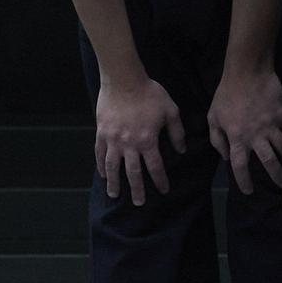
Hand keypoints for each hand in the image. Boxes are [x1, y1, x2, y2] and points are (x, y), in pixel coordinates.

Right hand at [94, 76, 184, 205]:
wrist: (124, 80)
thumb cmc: (150, 93)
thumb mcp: (171, 111)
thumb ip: (177, 132)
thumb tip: (181, 150)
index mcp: (148, 140)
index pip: (155, 166)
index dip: (160, 180)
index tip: (164, 190)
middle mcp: (129, 144)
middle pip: (133, 172)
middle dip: (137, 189)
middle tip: (139, 203)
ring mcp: (113, 140)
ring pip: (113, 167)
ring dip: (115, 183)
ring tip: (115, 195)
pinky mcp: (101, 133)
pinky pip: (99, 154)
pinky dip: (101, 166)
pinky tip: (103, 175)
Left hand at [207, 66, 281, 194]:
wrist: (246, 73)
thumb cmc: (226, 95)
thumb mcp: (212, 118)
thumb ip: (217, 139)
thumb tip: (225, 157)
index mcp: (237, 138)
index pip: (240, 165)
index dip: (244, 181)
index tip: (249, 190)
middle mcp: (256, 136)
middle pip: (269, 162)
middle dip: (277, 176)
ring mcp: (272, 125)